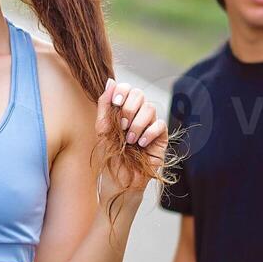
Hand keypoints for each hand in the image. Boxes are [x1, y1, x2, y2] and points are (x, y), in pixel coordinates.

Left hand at [96, 78, 168, 202]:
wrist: (119, 180)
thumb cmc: (109, 156)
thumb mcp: (102, 129)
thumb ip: (105, 105)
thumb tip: (110, 81)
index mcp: (123, 110)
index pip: (127, 89)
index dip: (123, 91)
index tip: (115, 103)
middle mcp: (137, 115)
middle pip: (140, 94)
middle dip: (129, 108)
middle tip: (122, 126)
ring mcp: (150, 125)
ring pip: (150, 109)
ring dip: (137, 124)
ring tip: (130, 140)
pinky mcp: (160, 138)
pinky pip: (160, 125)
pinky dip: (149, 133)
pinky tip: (141, 144)